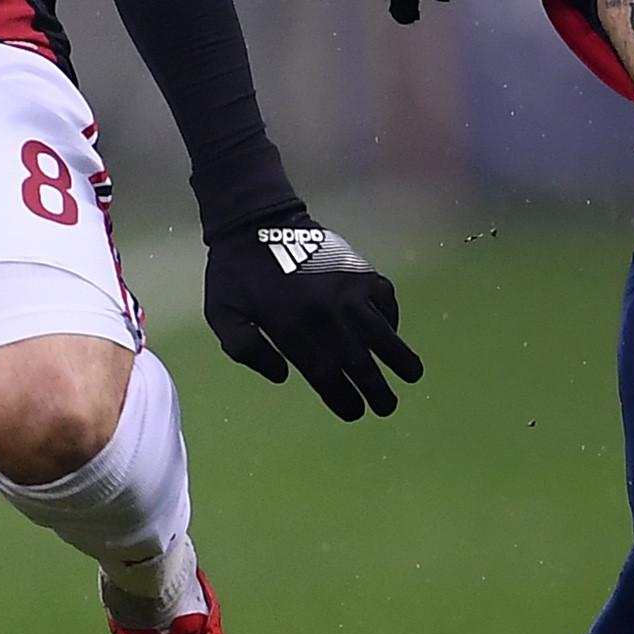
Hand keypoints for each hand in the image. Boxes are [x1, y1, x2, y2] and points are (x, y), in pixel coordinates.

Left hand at [203, 218, 420, 419]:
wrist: (255, 220)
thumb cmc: (235, 272)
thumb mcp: (222, 315)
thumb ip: (246, 350)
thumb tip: (283, 375)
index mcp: (290, 328)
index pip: (324, 375)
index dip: (342, 398)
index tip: (355, 412)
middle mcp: (324, 313)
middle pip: (358, 361)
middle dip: (376, 389)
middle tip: (387, 407)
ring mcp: (346, 289)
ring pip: (381, 331)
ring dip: (399, 356)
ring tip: (411, 374)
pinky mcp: (358, 269)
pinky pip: (384, 298)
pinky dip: (392, 316)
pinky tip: (392, 329)